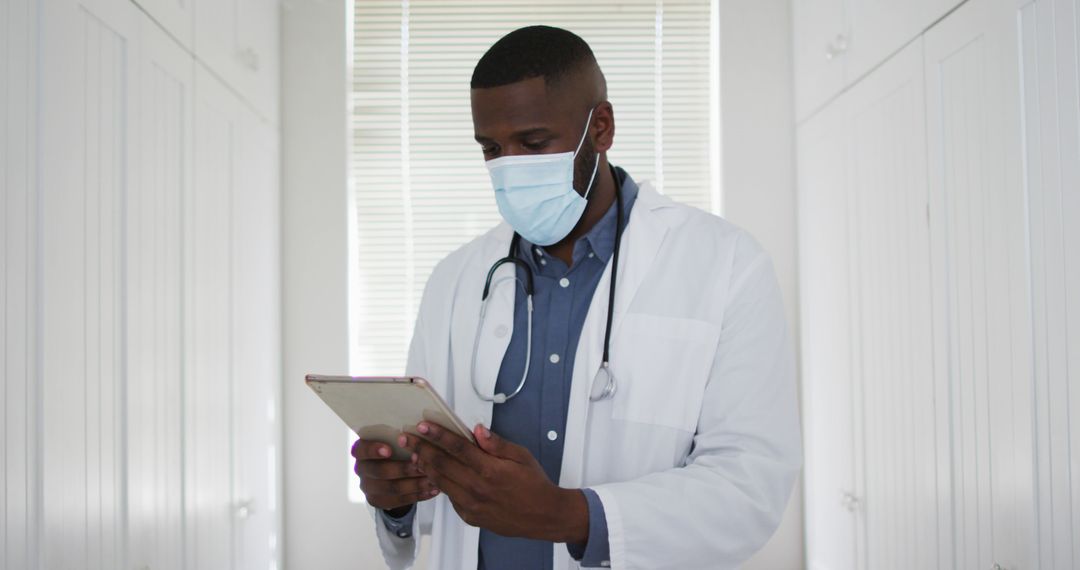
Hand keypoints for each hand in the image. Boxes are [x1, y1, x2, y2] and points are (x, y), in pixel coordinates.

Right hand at [351, 438, 439, 512]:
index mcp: (361, 450)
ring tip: (432, 480)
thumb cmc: (396, 449)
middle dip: (403, 469)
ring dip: (415, 484)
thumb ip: (401, 438)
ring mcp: (368, 487)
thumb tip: (422, 430)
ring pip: (392, 488)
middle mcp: (361, 469)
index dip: (373, 450)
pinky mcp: (377, 501)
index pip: (361, 450)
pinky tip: (432, 491)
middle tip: (421, 464)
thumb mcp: (394, 441)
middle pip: (379, 471)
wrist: (391, 473)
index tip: (389, 450)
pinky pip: (399, 501)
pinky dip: (418, 495)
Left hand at [400, 422, 588, 543]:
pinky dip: (439, 484)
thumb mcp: (521, 456)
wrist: (543, 516)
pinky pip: (449, 497)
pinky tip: (433, 474)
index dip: (438, 435)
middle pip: (442, 464)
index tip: (423, 426)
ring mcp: (471, 505)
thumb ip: (497, 444)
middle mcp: (477, 488)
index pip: (457, 448)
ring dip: (425, 466)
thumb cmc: (534, 484)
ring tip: (414, 454)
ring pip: (440, 482)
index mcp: (490, 470)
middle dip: (422, 448)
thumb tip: (478, 430)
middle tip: (407, 438)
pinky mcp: (469, 516)